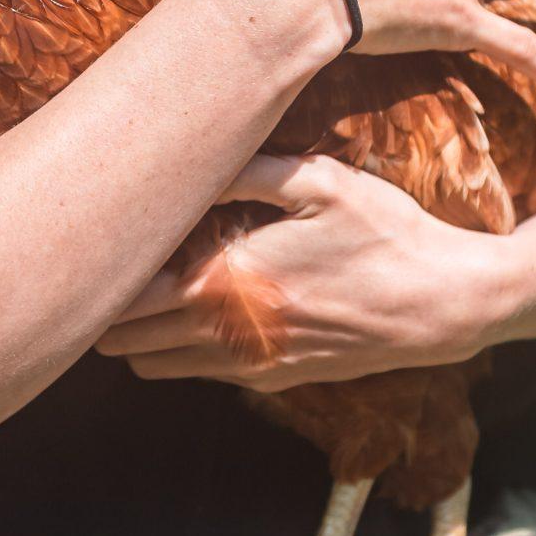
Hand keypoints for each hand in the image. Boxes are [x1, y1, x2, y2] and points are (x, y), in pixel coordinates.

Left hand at [93, 153, 498, 390]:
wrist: (444, 305)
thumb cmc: (386, 235)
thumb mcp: (322, 182)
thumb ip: (249, 171)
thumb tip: (191, 158)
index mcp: (230, 282)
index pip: (130, 296)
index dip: (102, 277)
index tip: (91, 246)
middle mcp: (229, 334)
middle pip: (127, 341)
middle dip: (108, 309)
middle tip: (109, 265)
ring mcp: (250, 364)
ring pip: (155, 366)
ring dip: (140, 335)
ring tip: (146, 288)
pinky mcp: (275, 378)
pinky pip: (201, 374)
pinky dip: (182, 349)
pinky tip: (200, 307)